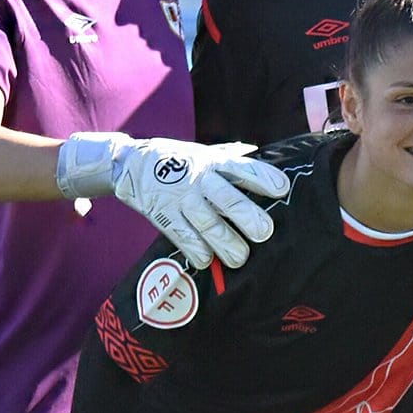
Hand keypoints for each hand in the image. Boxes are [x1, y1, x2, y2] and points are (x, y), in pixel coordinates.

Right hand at [57, 134, 290, 267]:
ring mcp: (181, 198)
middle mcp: (199, 179)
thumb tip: (257, 152)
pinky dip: (198, 252)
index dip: (264, 178)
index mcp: (214, 162)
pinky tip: (208, 260)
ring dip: (227, 244)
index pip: (243, 168)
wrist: (129, 163)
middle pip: (228, 199)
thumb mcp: (204, 152)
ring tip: (240, 258)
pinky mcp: (163, 215)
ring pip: (208, 225)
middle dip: (249, 217)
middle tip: (264, 232)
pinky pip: (183, 238)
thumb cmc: (179, 160)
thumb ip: (231, 156)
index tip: (282, 190)